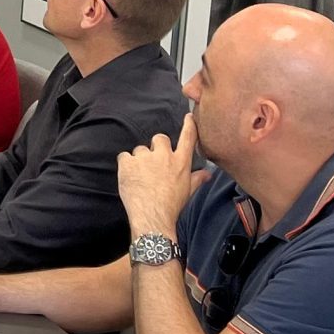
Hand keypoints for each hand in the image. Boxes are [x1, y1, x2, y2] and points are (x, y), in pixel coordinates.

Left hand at [117, 112, 198, 241]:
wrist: (152, 217)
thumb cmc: (171, 206)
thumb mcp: (188, 192)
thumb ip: (197, 179)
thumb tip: (208, 174)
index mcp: (181, 162)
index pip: (188, 138)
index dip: (189, 125)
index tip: (189, 116)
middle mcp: (164, 156)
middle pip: (159, 138)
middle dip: (155, 147)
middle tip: (153, 163)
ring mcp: (145, 158)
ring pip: (140, 149)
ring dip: (139, 160)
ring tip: (140, 176)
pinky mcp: (128, 163)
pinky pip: (124, 156)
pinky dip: (125, 165)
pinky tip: (129, 177)